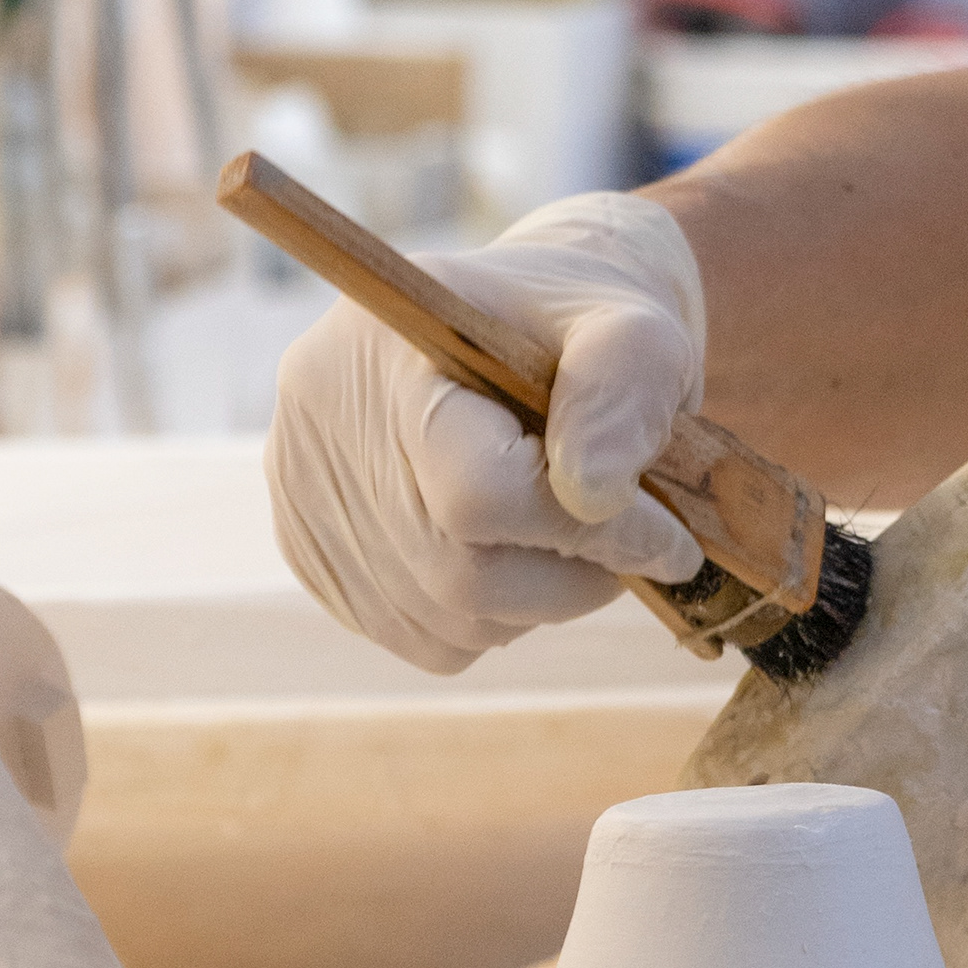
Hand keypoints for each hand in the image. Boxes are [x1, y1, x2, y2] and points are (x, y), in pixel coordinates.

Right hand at [267, 194, 706, 673]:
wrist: (524, 329)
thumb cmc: (585, 329)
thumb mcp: (636, 333)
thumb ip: (625, 394)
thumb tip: (596, 494)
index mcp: (392, 340)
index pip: (476, 491)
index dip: (586, 534)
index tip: (667, 538)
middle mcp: (319, 413)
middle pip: (457, 573)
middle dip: (570, 578)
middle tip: (628, 544)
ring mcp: (300, 487)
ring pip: (444, 620)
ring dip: (537, 602)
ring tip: (568, 533)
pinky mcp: (309, 549)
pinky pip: (423, 638)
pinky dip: (492, 617)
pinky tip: (513, 547)